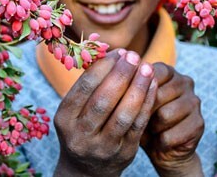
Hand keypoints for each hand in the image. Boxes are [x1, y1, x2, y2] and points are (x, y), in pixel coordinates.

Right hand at [54, 49, 157, 176]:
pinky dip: (147, 103)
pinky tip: (152, 86)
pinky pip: (138, 125)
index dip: (103, 67)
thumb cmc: (82, 127)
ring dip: (138, 88)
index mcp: (64, 119)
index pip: (84, 88)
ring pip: (124, 115)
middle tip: (134, 56)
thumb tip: (114, 52)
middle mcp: (80, 135)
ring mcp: (103, 147)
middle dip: (121, 75)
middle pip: (103, 101)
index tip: (118, 52)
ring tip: (147, 68)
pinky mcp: (124, 154)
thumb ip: (89, 85)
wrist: (87, 169)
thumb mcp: (74, 110)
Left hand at [141, 63, 203, 175]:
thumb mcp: (133, 102)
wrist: (162, 148)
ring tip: (153, 129)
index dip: (138, 90)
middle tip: (142, 120)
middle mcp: (185, 82)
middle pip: (157, 94)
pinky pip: (171, 134)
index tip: (130, 102)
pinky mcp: (199, 123)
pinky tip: (162, 140)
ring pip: (164, 115)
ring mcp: (194, 102)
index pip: (151, 73)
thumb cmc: (142, 119)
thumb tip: (126, 82)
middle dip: (144, 112)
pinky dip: (161, 141)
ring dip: (152, 128)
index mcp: (168, 72)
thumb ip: (131, 89)